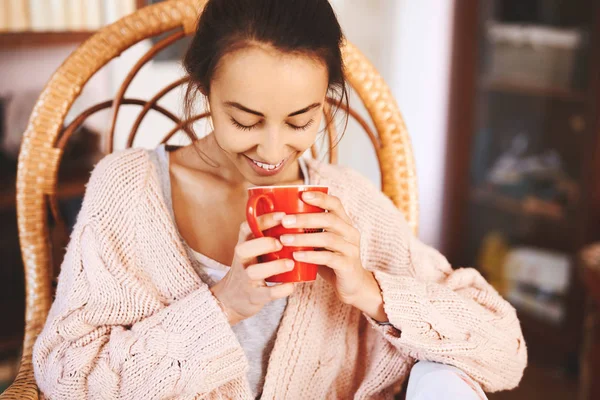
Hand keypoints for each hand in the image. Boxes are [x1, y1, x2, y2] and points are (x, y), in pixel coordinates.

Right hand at [210, 212, 295, 324]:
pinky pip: (267, 293)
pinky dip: (280, 290)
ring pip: (255, 272)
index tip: (282, 215)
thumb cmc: (250, 266)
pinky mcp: (254, 296)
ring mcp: (246, 279)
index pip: (247, 227)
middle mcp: (242, 260)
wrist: (232, 298)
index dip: (263, 220)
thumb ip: (265, 234)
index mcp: (243, 244)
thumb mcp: (252, 249)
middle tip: (281, 242)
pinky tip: (292, 285)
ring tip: (291, 263)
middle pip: (245, 248)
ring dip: (274, 266)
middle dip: (264, 243)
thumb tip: (295, 215)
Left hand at [280, 191, 387, 321]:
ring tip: (284, 239)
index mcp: (344, 223)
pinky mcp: (348, 265)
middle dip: (305, 218)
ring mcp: (351, 249)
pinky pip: (329, 258)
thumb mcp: (321, 242)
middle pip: (329, 219)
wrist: (351, 285)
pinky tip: (296, 256)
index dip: (320, 197)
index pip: (335, 203)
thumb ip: (309, 230)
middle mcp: (350, 232)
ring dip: (303, 238)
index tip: (302, 194)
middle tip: (284, 221)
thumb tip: (278, 218)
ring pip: (328, 238)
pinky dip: (311, 256)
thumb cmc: (330, 260)